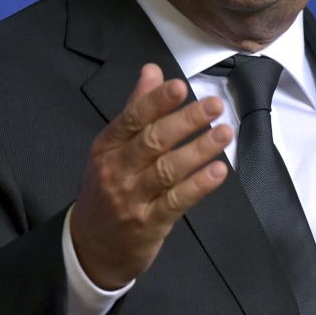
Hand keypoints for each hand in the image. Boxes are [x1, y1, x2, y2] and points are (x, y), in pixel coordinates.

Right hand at [69, 63, 232, 289]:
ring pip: (168, 169)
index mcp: (106, 146)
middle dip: (186, 121)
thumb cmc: (107, 187)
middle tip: (214, 105)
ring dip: (199, 150)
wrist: (91, 246)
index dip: (156, 101)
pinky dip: (199, 185)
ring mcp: (132, 198)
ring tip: (224, 133)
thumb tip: (152, 71)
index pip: (132, 118)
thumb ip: (135, 108)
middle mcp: (116, 170)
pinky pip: (176, 201)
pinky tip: (218, 171)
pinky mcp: (149, 224)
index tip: (180, 86)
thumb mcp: (112, 147)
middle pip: (153, 141)